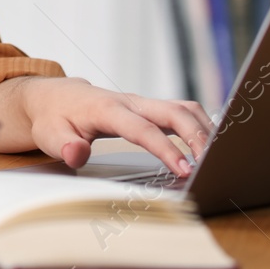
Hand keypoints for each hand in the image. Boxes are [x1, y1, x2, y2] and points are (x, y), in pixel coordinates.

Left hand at [16, 77, 212, 176]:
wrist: (53, 98)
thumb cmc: (54, 118)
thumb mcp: (50, 135)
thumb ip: (64, 146)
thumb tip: (76, 154)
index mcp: (108, 109)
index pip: (143, 129)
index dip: (166, 150)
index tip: (184, 170)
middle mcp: (130, 102)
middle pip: (173, 111)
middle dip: (197, 136)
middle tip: (213, 165)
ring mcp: (142, 103)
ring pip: (182, 108)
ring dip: (203, 129)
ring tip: (220, 157)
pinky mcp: (148, 109)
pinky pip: (181, 112)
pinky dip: (200, 125)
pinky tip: (212, 144)